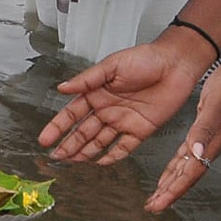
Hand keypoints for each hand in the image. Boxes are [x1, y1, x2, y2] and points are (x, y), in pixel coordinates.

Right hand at [37, 37, 207, 164]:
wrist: (175, 64)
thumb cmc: (145, 58)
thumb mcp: (112, 65)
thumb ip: (87, 79)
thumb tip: (62, 87)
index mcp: (97, 92)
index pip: (72, 113)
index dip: (58, 126)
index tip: (45, 138)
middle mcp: (107, 108)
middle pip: (83, 131)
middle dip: (68, 144)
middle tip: (55, 156)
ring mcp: (122, 120)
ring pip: (99, 141)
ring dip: (85, 151)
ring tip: (72, 161)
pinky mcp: (140, 130)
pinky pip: (123, 147)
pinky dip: (112, 156)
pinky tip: (100, 162)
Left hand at [144, 57, 220, 212]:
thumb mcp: (216, 104)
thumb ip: (205, 128)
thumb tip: (196, 152)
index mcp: (211, 143)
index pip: (190, 173)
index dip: (174, 189)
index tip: (160, 203)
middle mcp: (208, 146)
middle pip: (186, 177)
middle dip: (169, 193)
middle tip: (152, 207)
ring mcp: (205, 141)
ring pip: (185, 169)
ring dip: (170, 183)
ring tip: (156, 196)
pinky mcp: (201, 132)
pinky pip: (185, 156)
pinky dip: (174, 167)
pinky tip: (167, 174)